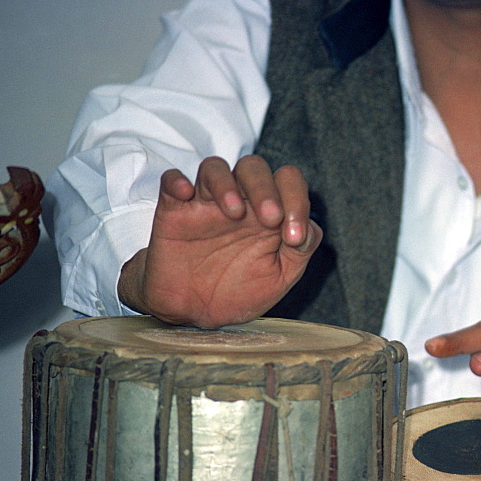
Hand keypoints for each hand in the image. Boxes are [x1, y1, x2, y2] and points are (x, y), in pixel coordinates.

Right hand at [118, 155, 320, 327]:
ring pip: (215, 167)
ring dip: (227, 184)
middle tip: (270, 220)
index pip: (287, 181)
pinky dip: (177, 180)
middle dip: (265, 188)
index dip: (297, 200)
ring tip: (234, 212)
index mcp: (269, 212)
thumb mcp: (281, 276)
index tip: (294, 238)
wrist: (196, 313)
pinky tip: (186, 194)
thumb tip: (309, 226)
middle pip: (253, 167)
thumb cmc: (241, 290)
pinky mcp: (174, 211)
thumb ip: (302, 248)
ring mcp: (205, 203)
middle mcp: (240, 201)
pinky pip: (172, 180)